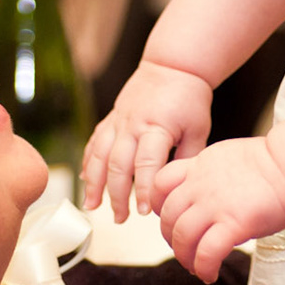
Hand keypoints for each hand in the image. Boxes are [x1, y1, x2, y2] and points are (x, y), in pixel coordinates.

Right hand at [81, 61, 212, 220]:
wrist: (173, 66)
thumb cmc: (189, 99)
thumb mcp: (198, 129)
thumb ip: (187, 160)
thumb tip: (177, 190)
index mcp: (157, 127)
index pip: (147, 164)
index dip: (144, 190)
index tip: (145, 211)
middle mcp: (132, 125)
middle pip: (118, 165)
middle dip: (116, 195)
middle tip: (120, 218)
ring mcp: (118, 121)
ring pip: (99, 156)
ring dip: (94, 183)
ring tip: (92, 207)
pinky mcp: (111, 119)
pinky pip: (94, 143)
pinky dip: (88, 163)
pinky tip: (86, 181)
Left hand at [153, 137, 284, 281]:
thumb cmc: (276, 163)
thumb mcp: (231, 157)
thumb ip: (213, 175)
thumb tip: (210, 197)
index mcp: (200, 165)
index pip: (160, 183)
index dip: (158, 205)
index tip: (169, 218)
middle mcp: (200, 184)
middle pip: (168, 216)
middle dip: (171, 238)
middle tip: (184, 250)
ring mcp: (214, 205)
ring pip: (182, 237)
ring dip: (184, 257)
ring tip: (195, 267)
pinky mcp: (233, 224)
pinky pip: (207, 253)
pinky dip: (203, 268)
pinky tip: (210, 274)